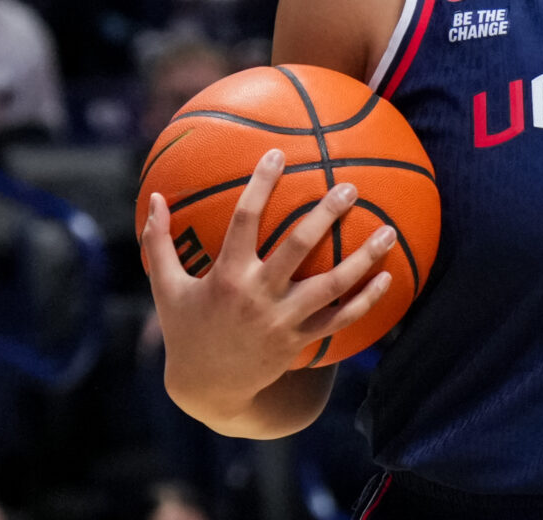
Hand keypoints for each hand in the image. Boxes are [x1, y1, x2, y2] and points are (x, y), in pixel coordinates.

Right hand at [140, 148, 394, 424]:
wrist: (208, 388)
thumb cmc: (187, 329)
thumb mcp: (166, 288)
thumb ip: (159, 241)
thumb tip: (153, 196)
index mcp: (226, 276)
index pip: (243, 220)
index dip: (260, 185)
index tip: (278, 154)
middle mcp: (258, 295)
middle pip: (298, 247)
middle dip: (325, 214)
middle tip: (349, 187)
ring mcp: (283, 320)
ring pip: (332, 285)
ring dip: (363, 257)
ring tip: (388, 231)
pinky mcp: (301, 340)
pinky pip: (341, 318)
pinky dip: (367, 299)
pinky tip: (389, 276)